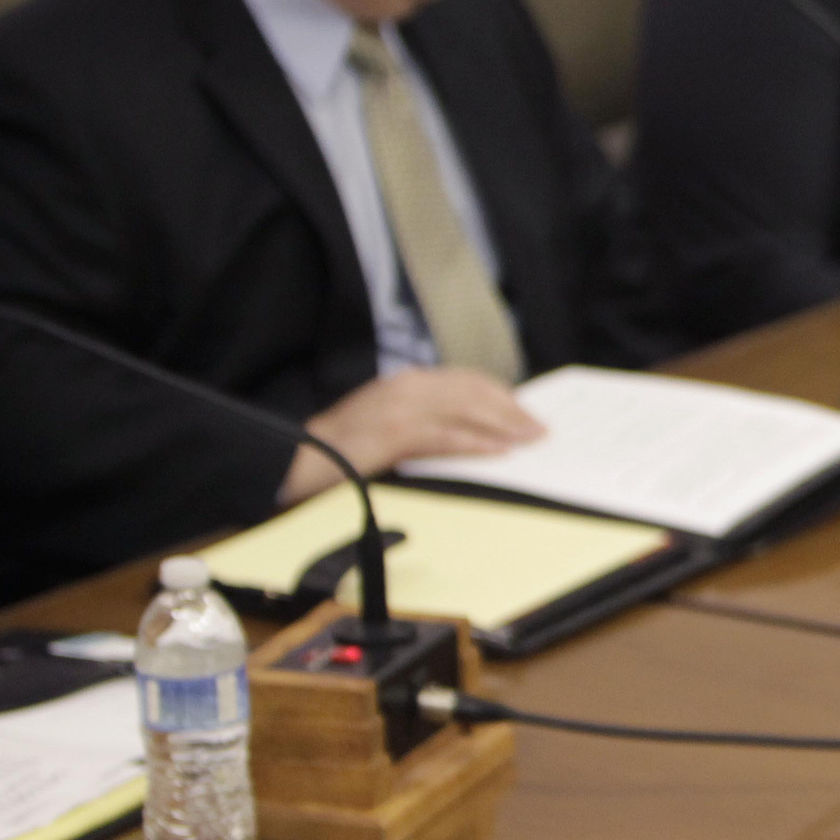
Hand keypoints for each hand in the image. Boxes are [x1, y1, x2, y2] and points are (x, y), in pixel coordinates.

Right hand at [281, 368, 544, 502]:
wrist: (299, 458)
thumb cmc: (344, 447)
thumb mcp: (388, 422)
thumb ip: (425, 419)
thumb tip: (471, 432)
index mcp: (408, 382)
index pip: (467, 381)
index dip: (501, 396)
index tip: (525, 412)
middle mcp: (407, 387)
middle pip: (474, 392)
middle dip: (512, 410)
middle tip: (540, 429)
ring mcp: (400, 407)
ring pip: (466, 410)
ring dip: (504, 425)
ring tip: (530, 439)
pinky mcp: (394, 432)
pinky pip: (446, 436)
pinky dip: (476, 442)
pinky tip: (498, 451)